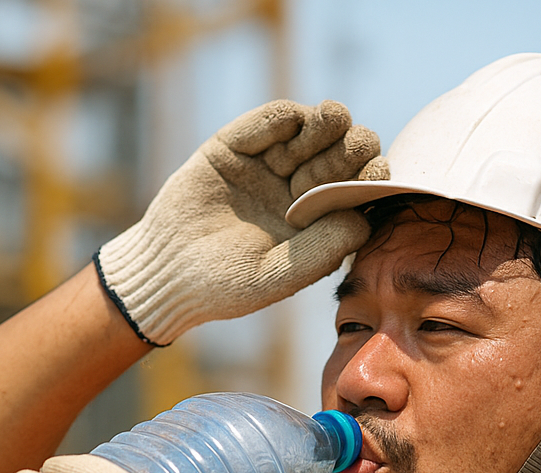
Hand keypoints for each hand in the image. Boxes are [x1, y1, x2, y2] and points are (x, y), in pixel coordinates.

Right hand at [96, 99, 387, 345]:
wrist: (164, 272)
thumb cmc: (222, 286)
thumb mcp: (274, 277)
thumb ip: (318, 252)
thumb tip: (362, 220)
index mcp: (318, 226)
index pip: (357, 193)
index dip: (372, 178)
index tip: (376, 173)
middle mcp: (300, 193)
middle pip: (342, 156)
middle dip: (354, 146)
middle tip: (355, 145)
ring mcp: (270, 167)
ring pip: (312, 131)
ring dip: (327, 124)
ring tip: (328, 123)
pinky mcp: (236, 146)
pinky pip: (269, 120)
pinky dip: (284, 117)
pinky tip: (291, 123)